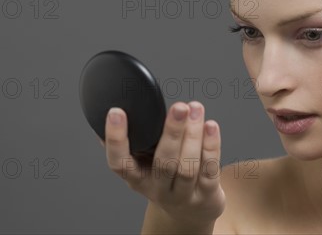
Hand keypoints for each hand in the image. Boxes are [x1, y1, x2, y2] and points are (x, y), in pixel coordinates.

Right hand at [100, 101, 224, 225]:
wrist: (190, 213)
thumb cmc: (165, 179)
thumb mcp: (144, 166)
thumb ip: (133, 143)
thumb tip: (110, 112)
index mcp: (137, 178)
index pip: (119, 162)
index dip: (115, 139)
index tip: (116, 112)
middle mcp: (158, 189)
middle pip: (164, 163)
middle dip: (172, 132)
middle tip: (179, 107)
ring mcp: (184, 194)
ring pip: (188, 166)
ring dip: (194, 135)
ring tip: (195, 109)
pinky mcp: (207, 195)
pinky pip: (209, 168)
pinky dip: (211, 145)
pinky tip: (210, 126)